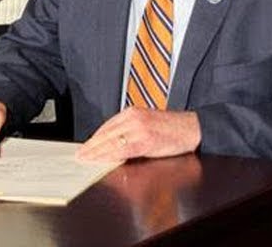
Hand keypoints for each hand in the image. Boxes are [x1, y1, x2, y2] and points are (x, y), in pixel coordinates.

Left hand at [77, 107, 200, 161]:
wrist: (192, 128)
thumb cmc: (172, 128)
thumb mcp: (148, 123)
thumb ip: (131, 129)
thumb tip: (115, 143)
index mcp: (132, 112)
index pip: (107, 126)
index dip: (95, 138)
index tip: (86, 146)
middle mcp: (133, 117)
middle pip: (106, 134)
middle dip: (91, 146)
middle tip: (79, 155)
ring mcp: (139, 128)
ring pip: (111, 142)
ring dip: (96, 152)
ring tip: (86, 159)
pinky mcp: (145, 140)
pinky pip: (123, 149)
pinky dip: (110, 155)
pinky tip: (102, 160)